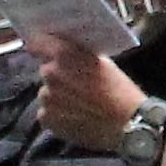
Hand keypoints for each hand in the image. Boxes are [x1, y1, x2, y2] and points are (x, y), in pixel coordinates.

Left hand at [28, 29, 147, 151]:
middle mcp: (50, 73)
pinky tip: (75, 118)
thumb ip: (79, 54)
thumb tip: (65, 51)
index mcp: (64, 54)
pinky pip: (47, 113)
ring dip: (58, 98)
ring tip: (80, 106)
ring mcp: (46, 97)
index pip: (38, 43)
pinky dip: (57, 116)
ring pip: (47, 94)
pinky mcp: (46, 118)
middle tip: (78, 86)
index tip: (40, 49)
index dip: (40, 46)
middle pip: (47, 72)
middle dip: (59, 77)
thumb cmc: (119, 90)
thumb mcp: (102, 61)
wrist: (126, 122)